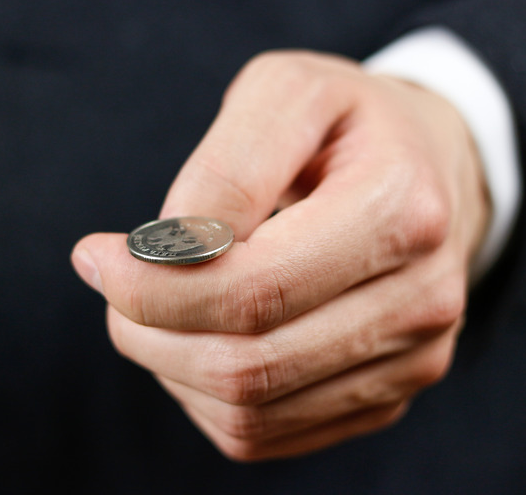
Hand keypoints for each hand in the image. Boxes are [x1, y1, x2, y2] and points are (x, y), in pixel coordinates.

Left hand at [71, 51, 489, 460]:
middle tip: (112, 285)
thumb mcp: (287, 92)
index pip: (255, 289)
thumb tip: (166, 250)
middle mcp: (421, 300)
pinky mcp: (386, 396)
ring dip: (170, 365)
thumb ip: (227, 165)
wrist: (428, 167)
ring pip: (250, 411)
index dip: (152, 286)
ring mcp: (412, 360)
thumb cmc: (345, 124)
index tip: (96, 256)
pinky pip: (266, 433)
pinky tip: (197, 339)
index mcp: (399, 211)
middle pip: (248, 364)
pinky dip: (203, 395)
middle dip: (149, 331)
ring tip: (154, 307)